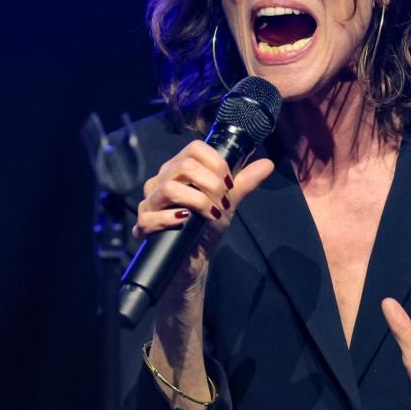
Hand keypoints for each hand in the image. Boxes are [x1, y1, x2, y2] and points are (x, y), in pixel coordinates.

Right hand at [134, 140, 273, 314]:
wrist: (193, 260)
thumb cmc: (205, 227)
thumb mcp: (227, 203)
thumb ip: (244, 183)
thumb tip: (267, 164)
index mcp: (178, 169)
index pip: (194, 149)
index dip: (216, 163)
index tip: (229, 184)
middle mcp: (160, 180)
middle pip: (185, 166)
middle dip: (212, 184)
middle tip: (223, 202)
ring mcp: (149, 202)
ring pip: (170, 188)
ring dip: (198, 201)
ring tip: (212, 213)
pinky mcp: (144, 225)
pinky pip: (151, 216)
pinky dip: (172, 218)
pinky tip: (186, 222)